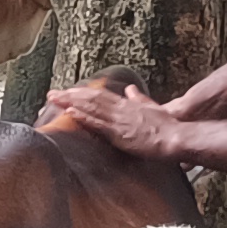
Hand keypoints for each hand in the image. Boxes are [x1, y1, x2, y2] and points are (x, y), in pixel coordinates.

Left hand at [43, 80, 182, 159]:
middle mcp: (120, 110)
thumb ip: (138, 98)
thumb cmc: (167, 126)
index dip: (80, 93)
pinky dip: (84, 117)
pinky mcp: (120, 134)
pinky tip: (71, 112)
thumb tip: (130, 89)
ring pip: (91, 108)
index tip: (65, 92)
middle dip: (69, 96)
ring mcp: (119, 121)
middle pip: (90, 99)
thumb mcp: (152, 108)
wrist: (176, 137)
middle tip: (51, 94)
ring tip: (54, 100)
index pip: (98, 95)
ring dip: (71, 103)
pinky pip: (98, 124)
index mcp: (126, 105)